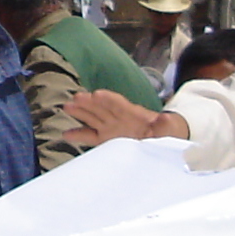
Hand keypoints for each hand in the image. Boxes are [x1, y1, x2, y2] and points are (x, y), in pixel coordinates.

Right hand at [65, 89, 189, 145]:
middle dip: (89, 103)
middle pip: (102, 108)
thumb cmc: (165, 132)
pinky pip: (91, 136)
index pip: (119, 104)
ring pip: (93, 118)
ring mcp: (111, 128)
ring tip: (68, 106)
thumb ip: (164, 124)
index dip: (108, 99)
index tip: (97, 95)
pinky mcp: (106, 139)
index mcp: (134, 114)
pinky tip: (66, 133)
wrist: (163, 140)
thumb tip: (165, 118)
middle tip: (77, 98)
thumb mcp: (168, 128)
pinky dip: (79, 134)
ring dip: (81, 112)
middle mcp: (119, 118)